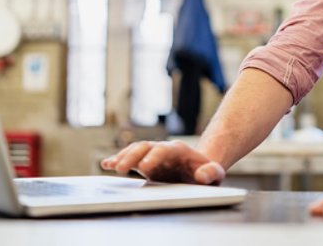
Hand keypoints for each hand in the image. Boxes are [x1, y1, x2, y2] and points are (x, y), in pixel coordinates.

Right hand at [100, 140, 225, 184]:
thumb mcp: (215, 174)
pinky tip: (106, 164)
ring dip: (123, 157)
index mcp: (179, 150)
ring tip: (111, 166)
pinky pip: (130, 158)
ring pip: (135, 150)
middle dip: (132, 156)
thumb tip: (202, 175)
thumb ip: (212, 173)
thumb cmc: (208, 173)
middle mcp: (163, 149)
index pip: (164, 150)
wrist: (201, 170)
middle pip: (145, 147)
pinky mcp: (145, 163)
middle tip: (121, 168)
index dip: (154, 157)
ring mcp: (153, 156)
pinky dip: (118, 160)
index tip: (145, 167)